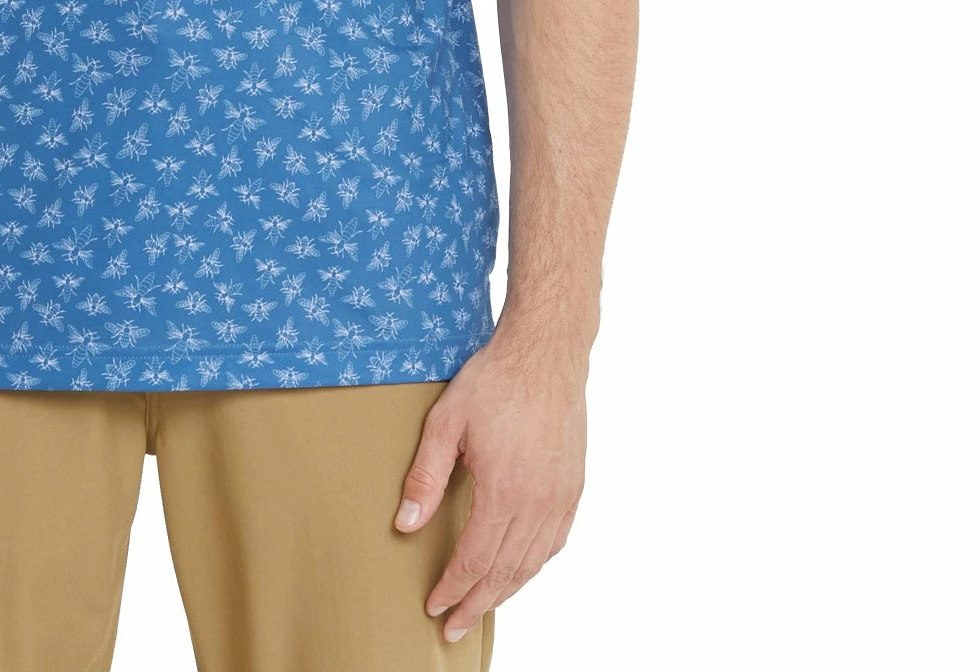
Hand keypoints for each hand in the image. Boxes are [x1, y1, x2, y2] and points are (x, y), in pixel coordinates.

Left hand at [393, 328, 587, 641]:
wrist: (545, 353)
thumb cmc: (494, 381)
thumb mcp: (446, 421)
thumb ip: (425, 476)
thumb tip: (406, 524)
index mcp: (504, 491)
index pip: (475, 559)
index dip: (453, 588)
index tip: (435, 606)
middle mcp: (538, 503)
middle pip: (505, 572)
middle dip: (476, 603)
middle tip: (453, 626)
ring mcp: (561, 497)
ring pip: (532, 563)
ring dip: (506, 591)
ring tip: (481, 606)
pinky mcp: (573, 486)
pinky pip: (555, 542)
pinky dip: (534, 565)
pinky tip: (520, 570)